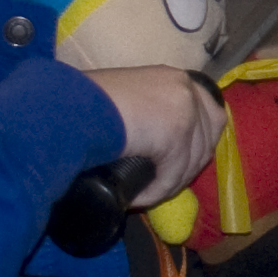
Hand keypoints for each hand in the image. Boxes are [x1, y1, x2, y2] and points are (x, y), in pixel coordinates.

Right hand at [86, 65, 222, 205]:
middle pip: (208, 136)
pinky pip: (171, 176)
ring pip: (191, 161)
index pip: (208, 110)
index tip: (184, 161)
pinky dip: (156, 192)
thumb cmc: (83, 99)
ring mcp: (184, 110)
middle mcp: (185, 89)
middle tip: (165, 183)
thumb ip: (144, 109)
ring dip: (170, 183)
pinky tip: (137, 199)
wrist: (68, 106)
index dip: (200, 139)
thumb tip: (147, 139)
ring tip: (146, 193)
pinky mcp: (175, 136)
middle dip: (190, 164)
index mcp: (174, 77)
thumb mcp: (125, 97)